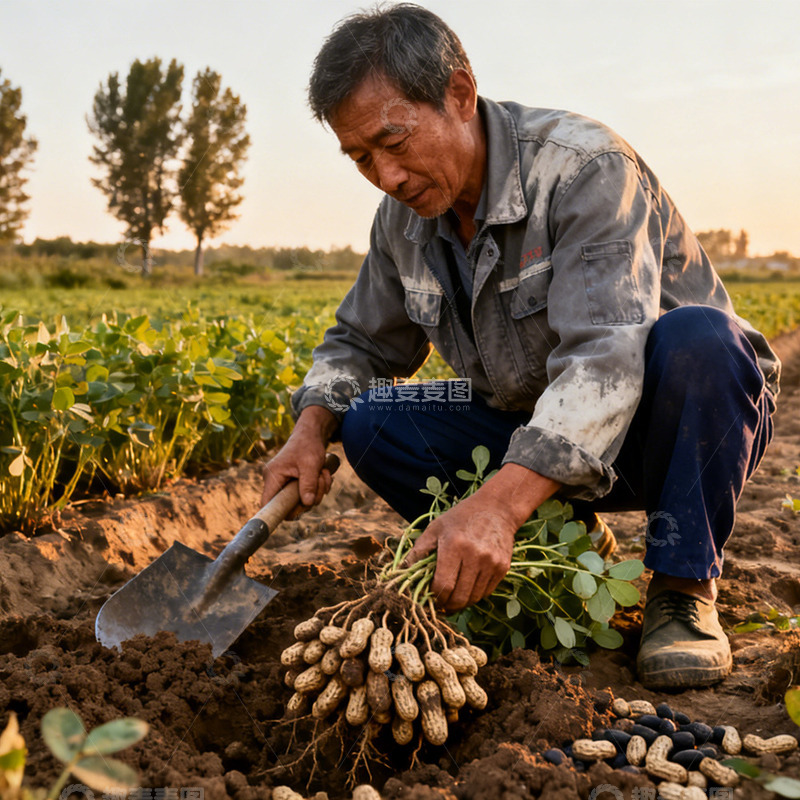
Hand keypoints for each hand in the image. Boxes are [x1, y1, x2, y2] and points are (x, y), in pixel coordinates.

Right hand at [260, 405, 337, 516]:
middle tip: (321, 481)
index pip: (267, 504)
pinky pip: (306, 495)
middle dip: (310, 496)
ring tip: (323, 473)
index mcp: (273, 476)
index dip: (277, 512)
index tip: (295, 512)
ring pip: (302, 501)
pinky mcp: (294, 484)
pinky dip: (318, 488)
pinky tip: (322, 475)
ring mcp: (285, 484)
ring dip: (318, 490)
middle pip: (290, 505)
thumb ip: (308, 484)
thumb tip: (307, 504)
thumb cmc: (308, 445)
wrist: (312, 434)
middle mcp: (276, 482)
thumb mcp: (310, 464)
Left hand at [404, 463, 560, 611]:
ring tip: (452, 598)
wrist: (497, 508)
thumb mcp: (435, 528)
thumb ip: (418, 551)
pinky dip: (474, 595)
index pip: (443, 585)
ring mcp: (491, 563)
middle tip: (439, 604)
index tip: (429, 597)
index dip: (434, 597)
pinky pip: (486, 592)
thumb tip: (400, 571)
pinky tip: (466, 588)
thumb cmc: (461, 517)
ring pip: (473, 598)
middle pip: (459, 596)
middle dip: (446, 605)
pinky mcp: (503, 568)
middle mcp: (475, 555)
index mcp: (454, 545)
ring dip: (460, 602)